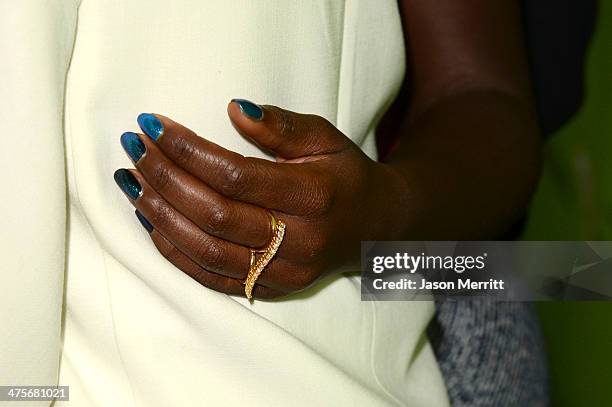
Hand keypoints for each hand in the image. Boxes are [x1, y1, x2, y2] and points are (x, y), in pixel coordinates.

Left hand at [114, 99, 408, 298]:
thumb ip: (282, 126)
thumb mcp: (326, 138)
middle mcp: (299, 241)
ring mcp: (284, 272)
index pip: (236, 175)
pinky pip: (211, 277)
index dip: (188, 150)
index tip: (153, 125)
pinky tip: (151, 220)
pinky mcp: (270, 290)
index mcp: (314, 196)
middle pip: (214, 213)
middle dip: (165, 178)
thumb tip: (233, 108)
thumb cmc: (346, 176)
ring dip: (160, 214)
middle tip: (134, 149)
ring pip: (206, 250)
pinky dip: (174, 251)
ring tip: (131, 181)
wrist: (374, 228)